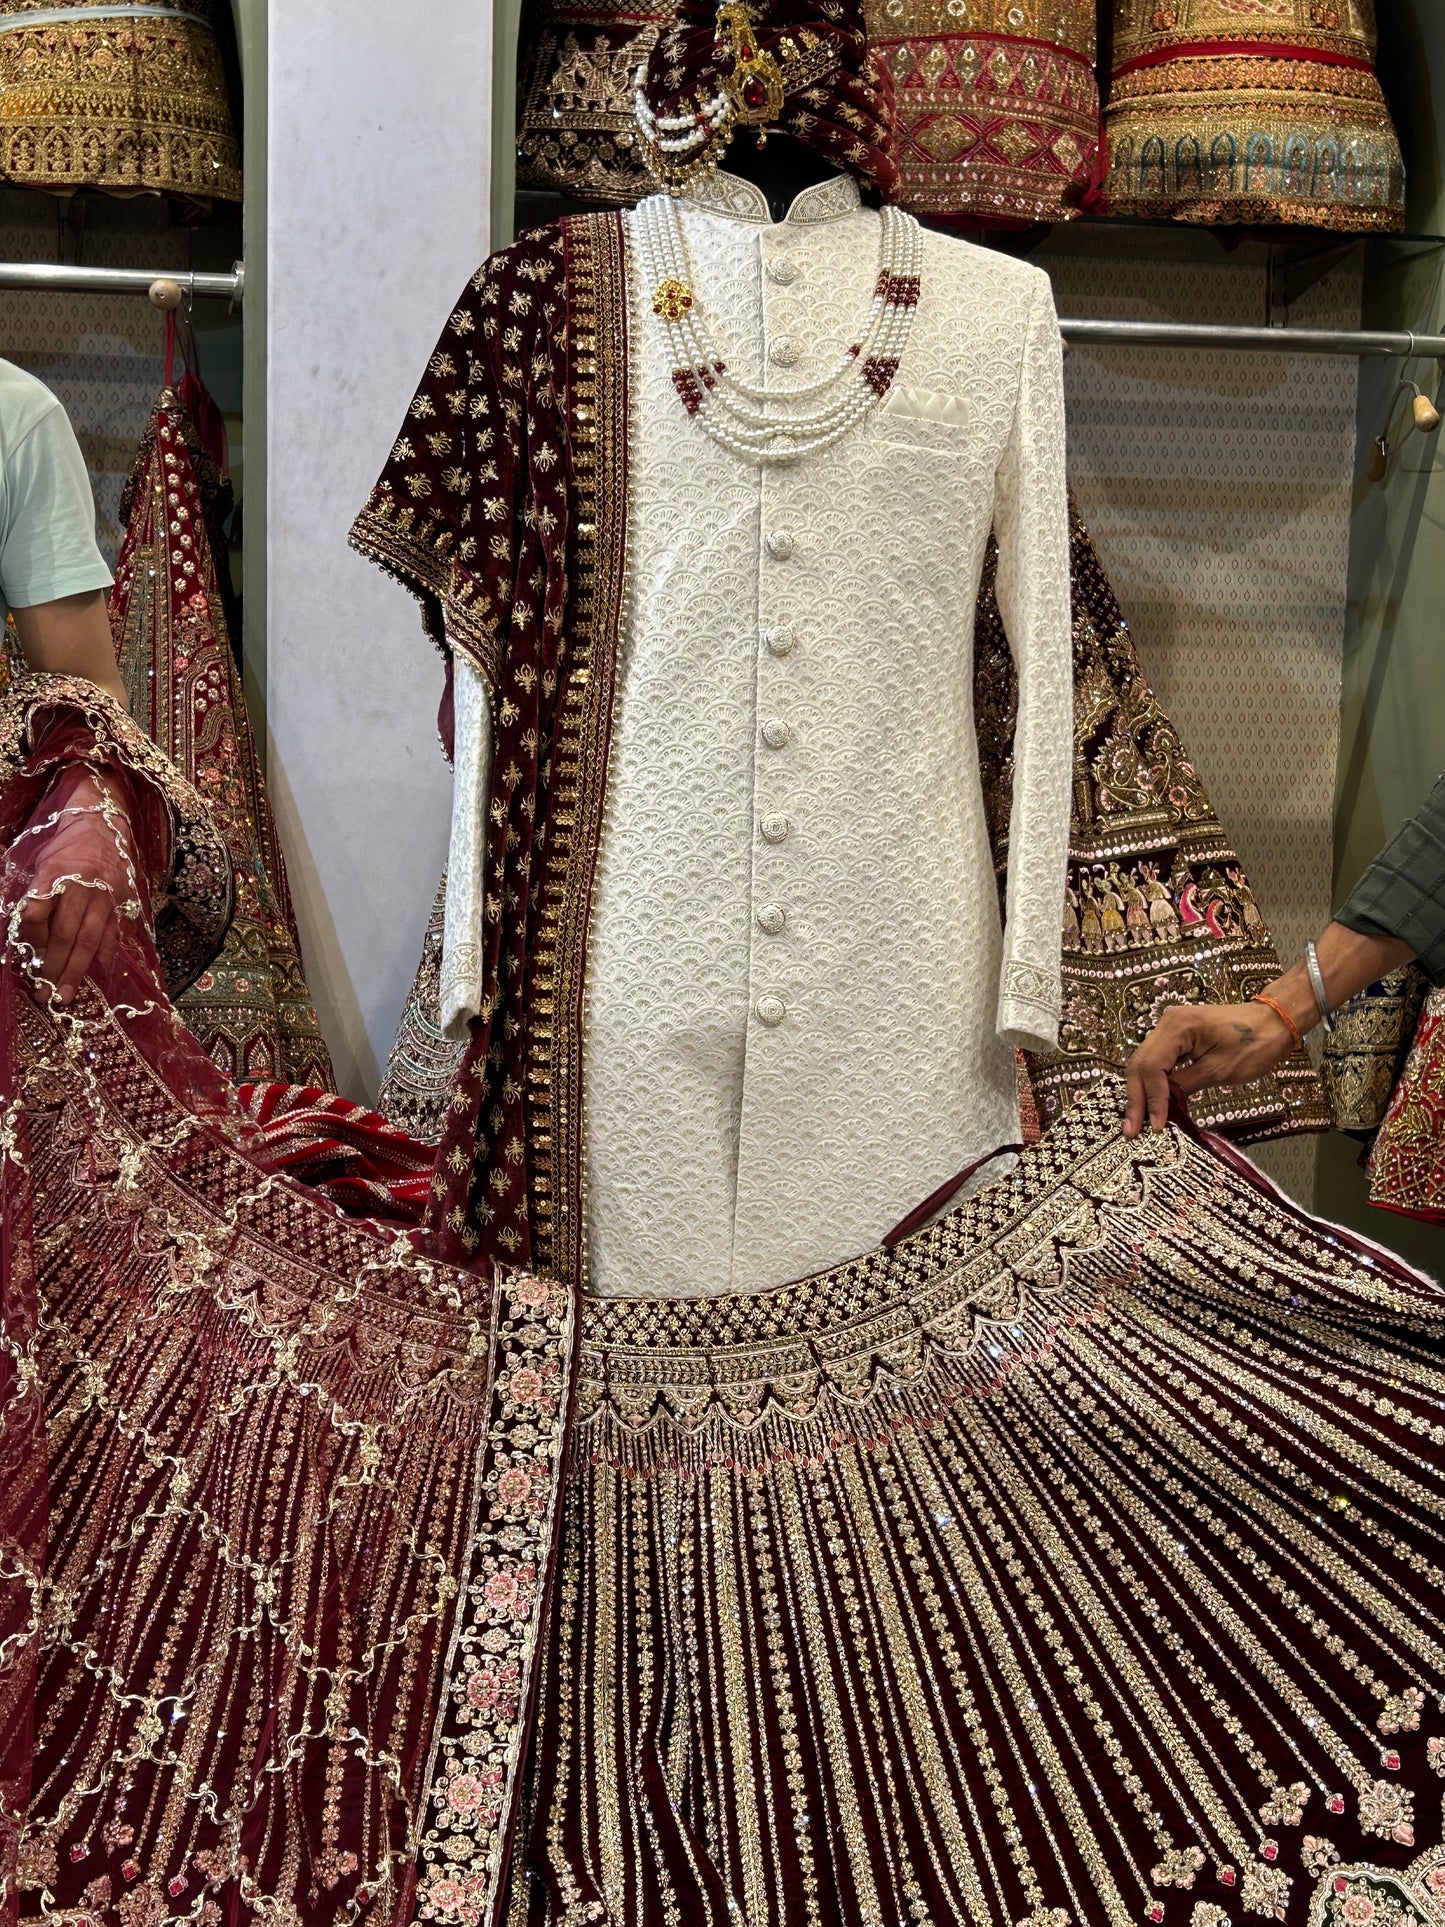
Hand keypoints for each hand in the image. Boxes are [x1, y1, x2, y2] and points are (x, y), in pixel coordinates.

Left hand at [11, 773, 136, 1003]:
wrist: (102, 822)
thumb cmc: (63, 847)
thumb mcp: (39, 863)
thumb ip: (33, 896)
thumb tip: (25, 935)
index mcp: (54, 872)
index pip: (37, 910)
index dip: (30, 935)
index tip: (26, 955)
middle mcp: (81, 884)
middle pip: (64, 932)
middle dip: (53, 967)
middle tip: (44, 995)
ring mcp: (104, 894)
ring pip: (90, 938)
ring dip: (78, 969)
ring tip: (67, 994)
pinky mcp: (121, 900)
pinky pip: (113, 932)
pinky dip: (106, 954)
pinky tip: (101, 975)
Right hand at [1123, 1001, 1294, 1137]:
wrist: (1274, 1021)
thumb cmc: (1255, 1044)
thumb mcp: (1220, 1070)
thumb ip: (1186, 1085)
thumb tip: (1162, 1106)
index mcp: (1177, 1027)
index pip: (1152, 1067)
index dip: (1152, 1099)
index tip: (1156, 1126)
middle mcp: (1166, 1023)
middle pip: (1140, 1064)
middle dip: (1136, 1098)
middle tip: (1131, 1130)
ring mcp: (1169, 1028)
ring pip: (1144, 1063)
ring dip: (1141, 1093)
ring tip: (1137, 1121)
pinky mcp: (1176, 1036)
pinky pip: (1157, 1061)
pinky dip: (1153, 1083)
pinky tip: (1151, 1103)